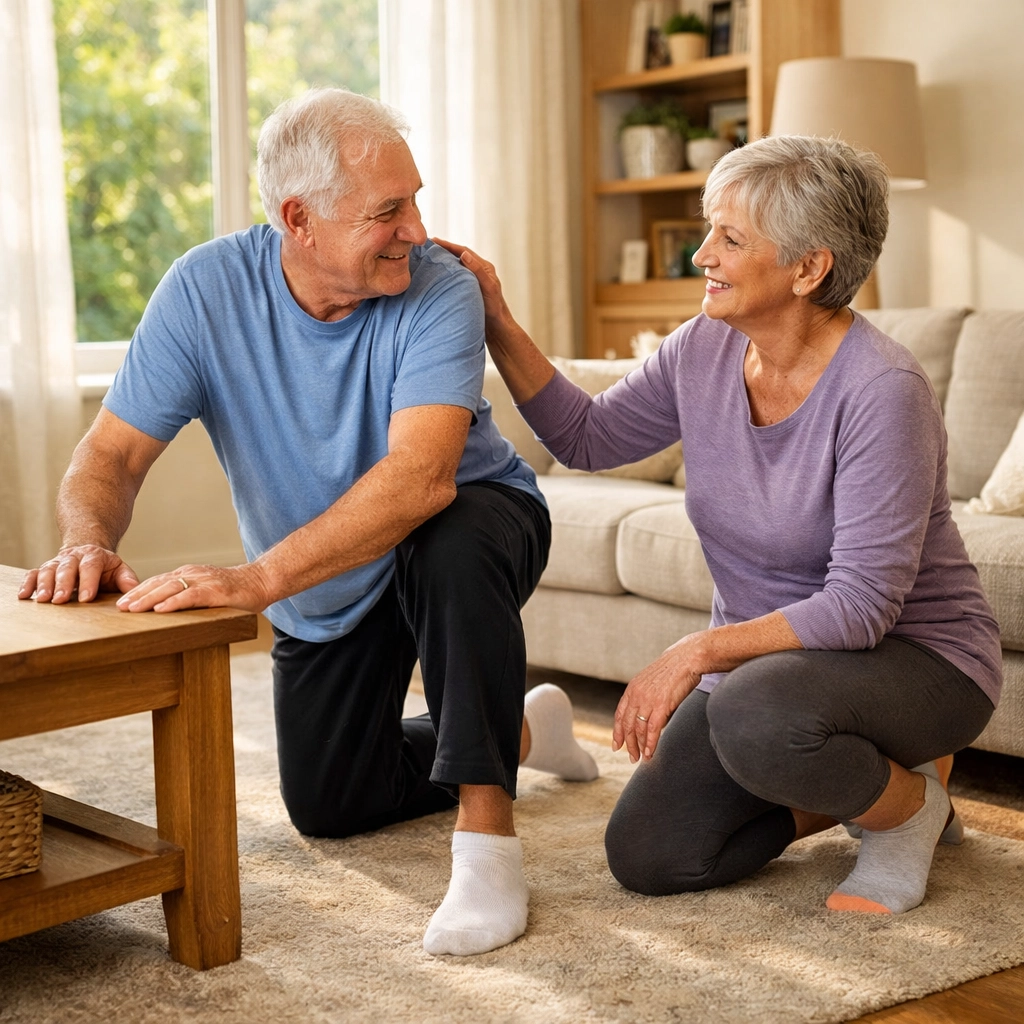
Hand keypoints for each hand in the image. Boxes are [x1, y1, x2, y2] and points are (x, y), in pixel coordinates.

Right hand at [19, 546, 139, 603]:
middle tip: (61, 600)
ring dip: (45, 585)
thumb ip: (127, 579)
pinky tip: (24, 596)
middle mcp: (73, 557)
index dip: (89, 582)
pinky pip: (33, 574)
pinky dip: (28, 584)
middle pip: (67, 568)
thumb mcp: (119, 569)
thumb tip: (134, 589)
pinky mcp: (45, 569)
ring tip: (44, 600)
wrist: (88, 552)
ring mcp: (57, 562)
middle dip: (64, 584)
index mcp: (94, 556)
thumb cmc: (105, 567)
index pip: (91, 566)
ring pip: (48, 570)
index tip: (87, 598)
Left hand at [115, 562, 271, 613]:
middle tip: (119, 607)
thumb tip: (166, 609)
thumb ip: (190, 595)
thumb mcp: (208, 590)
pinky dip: (174, 602)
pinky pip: (191, 596)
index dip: (139, 591)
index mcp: (189, 574)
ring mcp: (204, 581)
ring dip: (149, 599)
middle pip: (159, 583)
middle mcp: (193, 574)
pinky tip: (161, 609)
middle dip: (137, 595)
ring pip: (170, 588)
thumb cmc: (236, 591)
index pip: (158, 581)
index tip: (122, 603)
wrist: (262, 581)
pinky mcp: (216, 591)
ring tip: (133, 609)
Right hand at [430, 237, 513, 334]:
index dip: (449, 245)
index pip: (464, 251)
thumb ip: (477, 271)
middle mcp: (478, 272)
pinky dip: (445, 274)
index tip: (433, 241)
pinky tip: (436, 276)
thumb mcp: (488, 288)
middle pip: (459, 256)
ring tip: (429, 257)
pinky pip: (455, 278)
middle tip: (427, 246)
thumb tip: (464, 254)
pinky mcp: (468, 291)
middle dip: (444, 250)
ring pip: (456, 267)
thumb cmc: (495, 309)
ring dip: (444, 261)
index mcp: (485, 267)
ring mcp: (473, 281)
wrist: (497, 328)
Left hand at [613, 633, 707, 762]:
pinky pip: (652, 730)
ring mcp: (648, 700)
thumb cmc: (673, 670)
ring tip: (641, 758)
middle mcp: (636, 695)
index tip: (616, 745)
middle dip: (628, 743)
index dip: (617, 732)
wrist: (686, 658)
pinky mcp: (661, 705)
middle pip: (627, 725)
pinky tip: (649, 753)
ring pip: (639, 730)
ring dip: (639, 746)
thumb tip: (648, 718)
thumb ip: (646, 698)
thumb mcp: (652, 682)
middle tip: (631, 757)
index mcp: (632, 688)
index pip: (620, 715)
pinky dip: (650, 744)